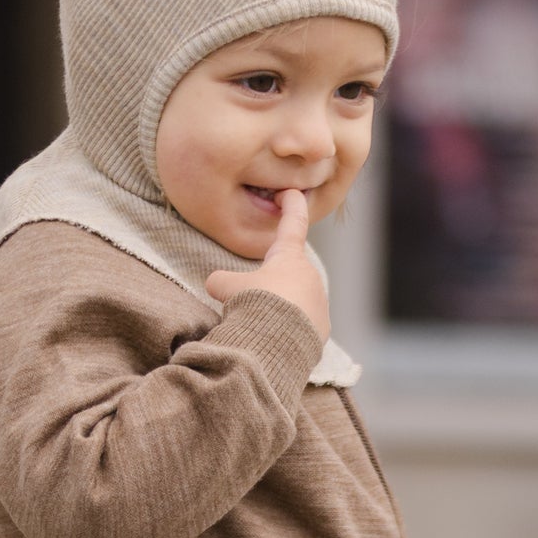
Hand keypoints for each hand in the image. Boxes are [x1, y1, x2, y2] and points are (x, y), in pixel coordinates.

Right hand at [206, 188, 329, 338]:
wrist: (277, 343)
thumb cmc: (256, 306)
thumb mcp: (227, 288)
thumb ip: (221, 280)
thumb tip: (215, 283)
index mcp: (289, 257)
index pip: (293, 222)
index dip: (292, 205)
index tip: (291, 193)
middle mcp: (310, 276)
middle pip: (288, 273)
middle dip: (271, 283)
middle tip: (251, 300)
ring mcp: (319, 303)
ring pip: (296, 300)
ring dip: (280, 308)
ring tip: (261, 324)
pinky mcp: (322, 328)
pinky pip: (302, 324)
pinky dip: (289, 328)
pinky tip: (274, 338)